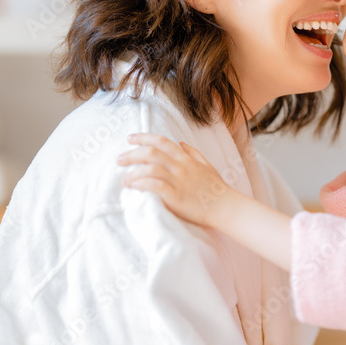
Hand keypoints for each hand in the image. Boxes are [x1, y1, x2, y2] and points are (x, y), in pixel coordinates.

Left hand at [117, 133, 235, 227]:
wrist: (225, 207)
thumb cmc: (216, 188)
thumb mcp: (207, 165)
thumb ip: (193, 153)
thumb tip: (181, 143)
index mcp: (186, 159)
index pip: (162, 142)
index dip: (144, 138)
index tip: (129, 139)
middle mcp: (181, 167)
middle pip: (151, 153)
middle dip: (132, 154)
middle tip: (119, 160)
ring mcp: (179, 181)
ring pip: (151, 168)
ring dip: (134, 172)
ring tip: (124, 180)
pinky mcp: (176, 197)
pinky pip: (156, 186)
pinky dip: (142, 184)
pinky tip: (134, 187)